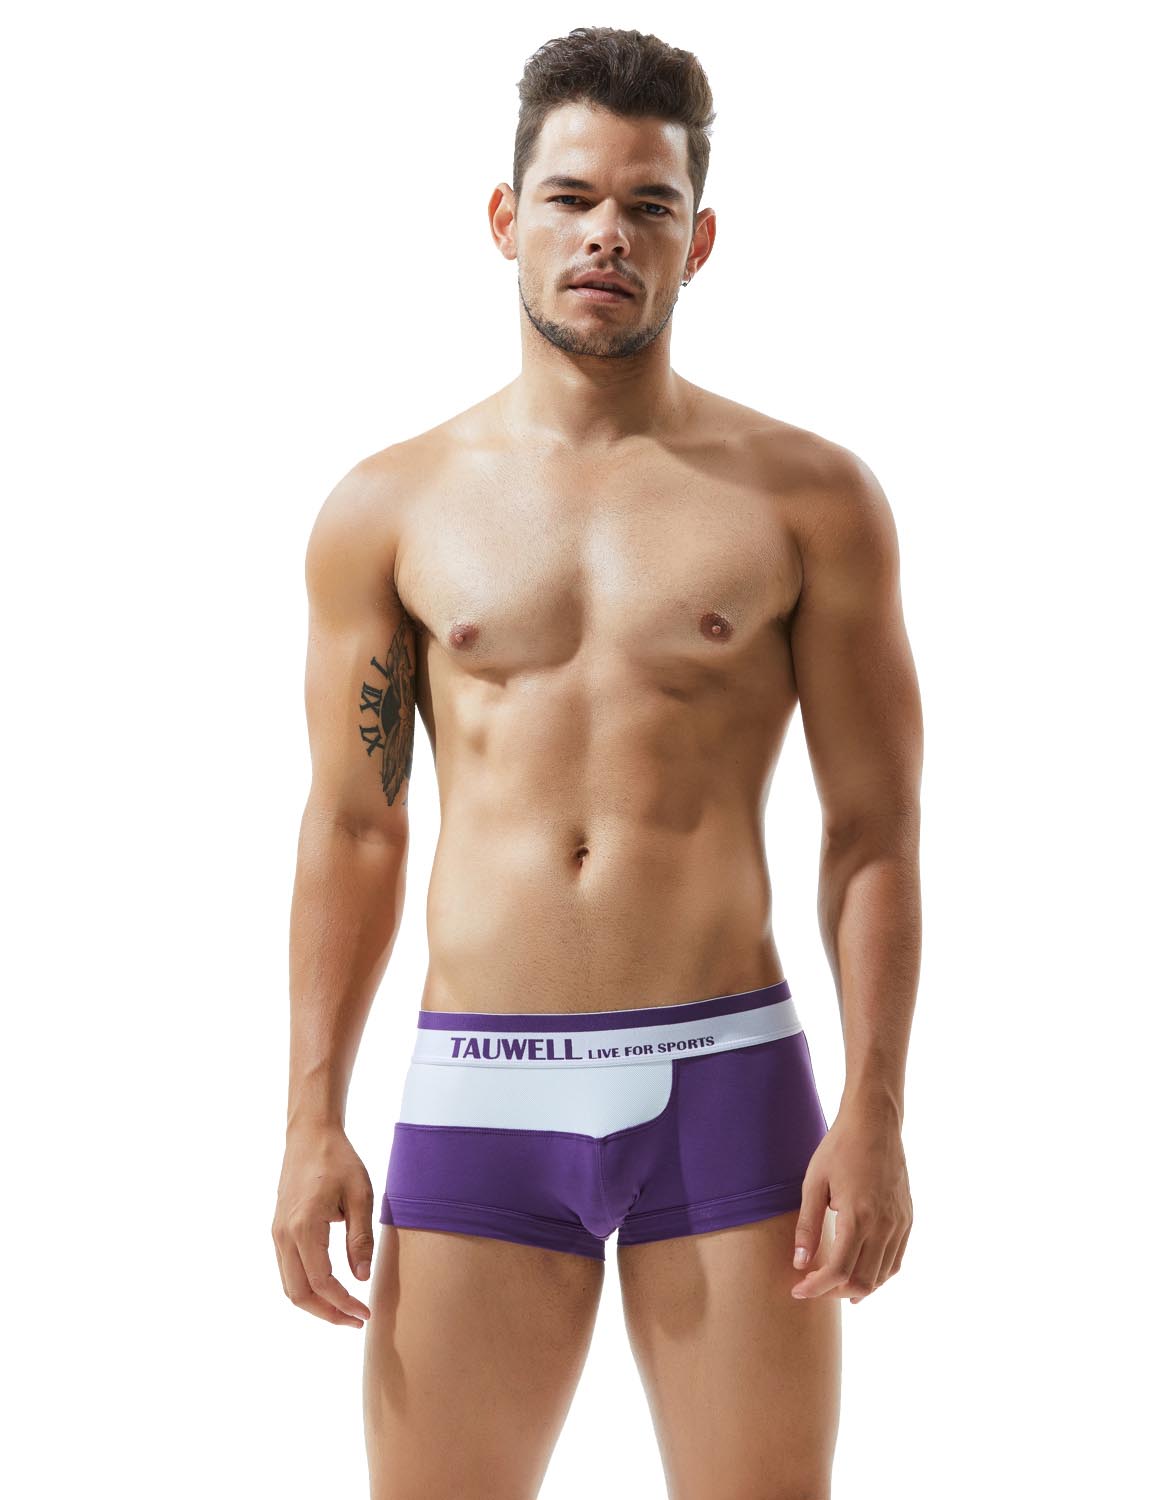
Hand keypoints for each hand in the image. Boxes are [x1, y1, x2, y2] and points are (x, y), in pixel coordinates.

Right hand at [271, 1122, 375, 1326]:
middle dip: (327, 1314)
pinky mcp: (278, 1231)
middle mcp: (284, 1235)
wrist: (310, 1136)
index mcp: (304, 1226)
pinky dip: (306, 1288)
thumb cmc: (338, 1160)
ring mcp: (277, 1234)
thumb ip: (360, 1238)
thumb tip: (362, 1278)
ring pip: (289, 1286)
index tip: (365, 1312)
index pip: (321, 1281)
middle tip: (355, 1320)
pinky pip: (287, 1271)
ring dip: (315, 1304)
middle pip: (298, 1294)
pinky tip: (329, 1289)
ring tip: (344, 1310)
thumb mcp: (360, 1195)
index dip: (344, 1303)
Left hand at [790, 1102, 911, 1302]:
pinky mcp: (907, 1219)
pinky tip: (860, 1274)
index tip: (798, 1290)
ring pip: (882, 1276)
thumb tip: (800, 1263)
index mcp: (858, 1216)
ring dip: (857, 1288)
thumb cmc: (840, 1148)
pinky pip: (896, 1261)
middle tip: (812, 1286)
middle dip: (834, 1292)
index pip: (839, 1271)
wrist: (875, 1124)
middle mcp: (884, 1225)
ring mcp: (899, 1224)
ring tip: (833, 1287)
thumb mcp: (814, 1183)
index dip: (817, 1288)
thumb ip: (807, 1226)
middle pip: (862, 1280)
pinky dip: (878, 1275)